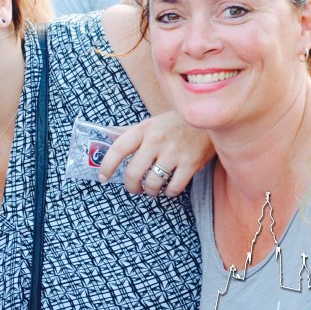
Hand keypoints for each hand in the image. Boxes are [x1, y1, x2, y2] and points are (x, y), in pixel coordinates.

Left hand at [99, 110, 214, 196]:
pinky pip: (173, 188)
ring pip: (152, 183)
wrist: (207, 117)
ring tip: (151, 188)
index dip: (107, 165)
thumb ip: (131, 132)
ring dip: (149, 190)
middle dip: (130, 186)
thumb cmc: (175, 123)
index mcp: (144, 129)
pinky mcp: (191, 164)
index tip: (103, 177)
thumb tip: (107, 137)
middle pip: (133, 173)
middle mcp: (156, 141)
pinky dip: (168, 192)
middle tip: (133, 188)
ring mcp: (174, 153)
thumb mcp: (151, 123)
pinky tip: (168, 188)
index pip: (118, 149)